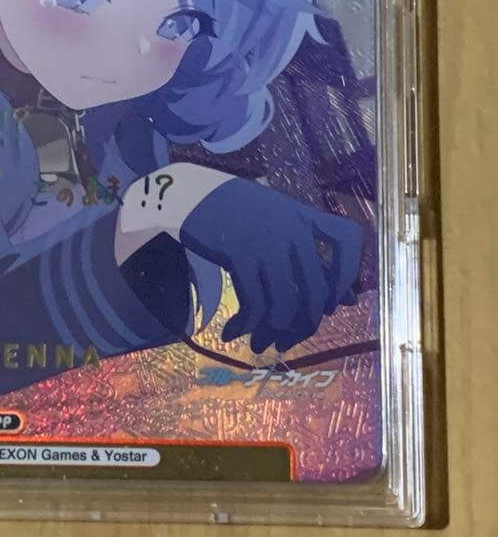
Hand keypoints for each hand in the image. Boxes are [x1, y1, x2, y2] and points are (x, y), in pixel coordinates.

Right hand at [179, 178, 361, 352]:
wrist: (188, 193)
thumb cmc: (233, 208)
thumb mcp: (278, 220)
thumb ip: (311, 252)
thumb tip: (348, 299)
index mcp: (304, 216)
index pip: (349, 242)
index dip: (346, 278)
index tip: (331, 302)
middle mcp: (292, 229)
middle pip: (317, 292)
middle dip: (304, 326)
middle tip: (287, 341)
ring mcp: (267, 242)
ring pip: (286, 305)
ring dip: (273, 333)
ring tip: (259, 343)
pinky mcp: (239, 255)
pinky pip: (254, 304)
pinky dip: (246, 325)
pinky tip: (233, 332)